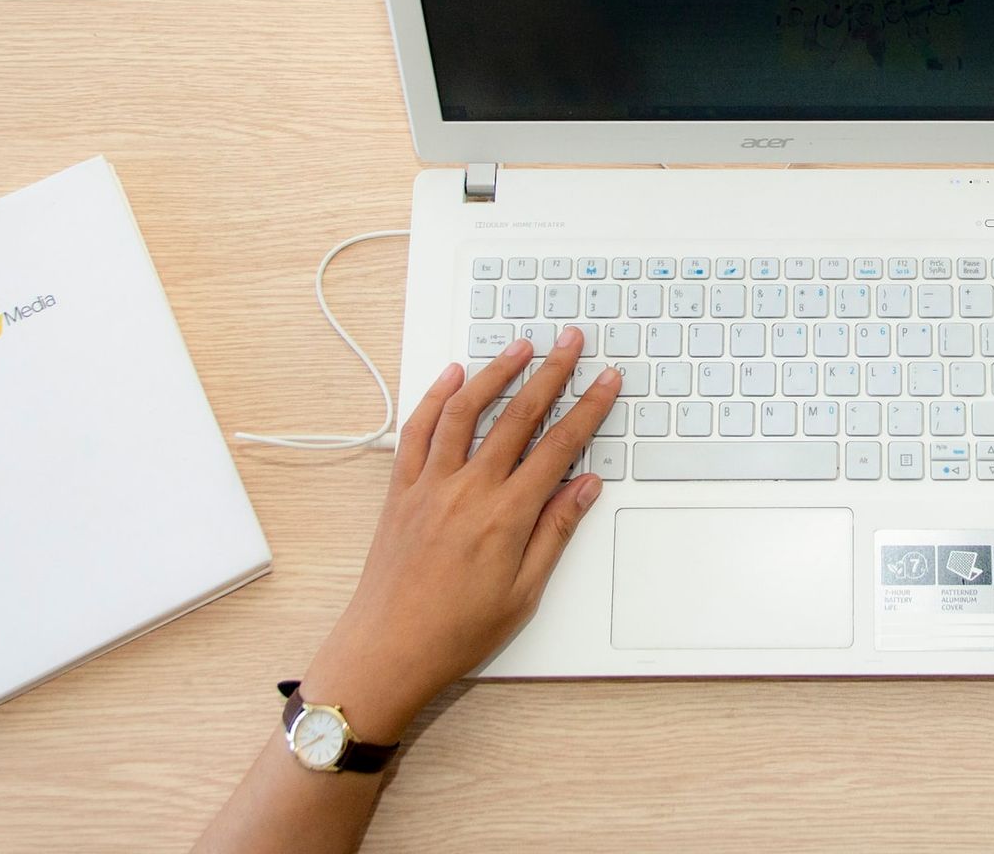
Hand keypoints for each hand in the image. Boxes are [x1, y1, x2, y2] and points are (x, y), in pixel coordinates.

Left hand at [301, 329, 612, 741]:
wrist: (387, 650)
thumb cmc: (455, 631)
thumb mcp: (524, 592)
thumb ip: (555, 531)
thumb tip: (586, 486)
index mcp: (506, 516)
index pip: (559, 446)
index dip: (588, 408)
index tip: (606, 381)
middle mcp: (468, 490)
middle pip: (518, 415)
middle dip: (551, 373)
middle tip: (570, 342)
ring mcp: (430, 485)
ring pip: (466, 411)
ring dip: (496, 373)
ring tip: (520, 347)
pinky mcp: (401, 490)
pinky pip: (417, 432)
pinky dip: (434, 398)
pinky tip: (452, 376)